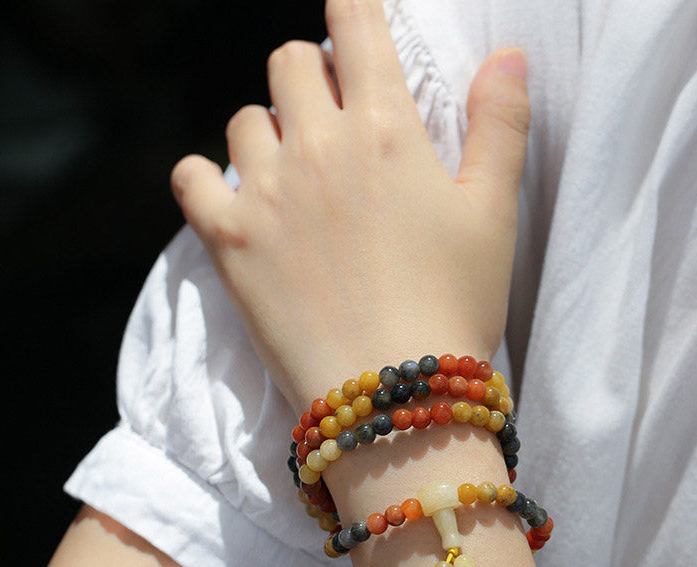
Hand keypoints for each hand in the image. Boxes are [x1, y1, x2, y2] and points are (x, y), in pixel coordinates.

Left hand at [170, 0, 529, 411]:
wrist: (394, 398)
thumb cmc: (454, 307)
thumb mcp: (493, 216)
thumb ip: (500, 126)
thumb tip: (506, 54)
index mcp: (385, 129)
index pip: (354, 22)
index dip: (351, 10)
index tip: (351, 22)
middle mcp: (317, 146)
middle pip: (288, 63)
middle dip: (311, 79)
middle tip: (331, 125)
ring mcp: (265, 193)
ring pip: (245, 120)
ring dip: (268, 133)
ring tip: (293, 177)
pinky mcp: (227, 242)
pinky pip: (190, 177)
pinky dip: (206, 180)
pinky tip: (235, 202)